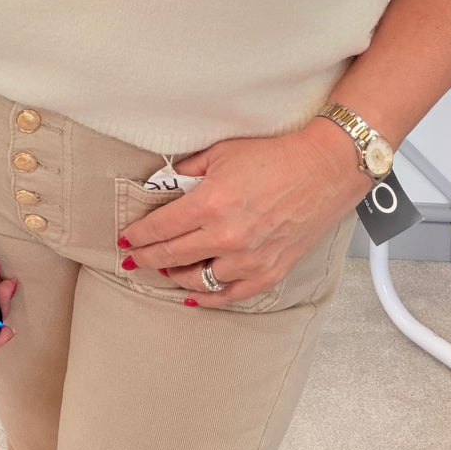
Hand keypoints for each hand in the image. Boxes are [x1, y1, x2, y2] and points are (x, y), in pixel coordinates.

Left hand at [117, 121, 369, 307]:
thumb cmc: (276, 155)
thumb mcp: (224, 151)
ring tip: (164, 271)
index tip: (126, 240)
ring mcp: (248, 258)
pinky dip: (209, 298)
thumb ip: (190, 169)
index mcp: (210, 203)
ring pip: (197, 281)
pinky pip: (230, 294)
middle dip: (146, 259)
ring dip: (174, 277)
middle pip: (171, 257)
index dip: (138, 236)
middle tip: (133, 259)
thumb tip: (165, 182)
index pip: (160, 228)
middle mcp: (226, 236)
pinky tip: (196, 296)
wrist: (324, 169)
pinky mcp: (269, 271)